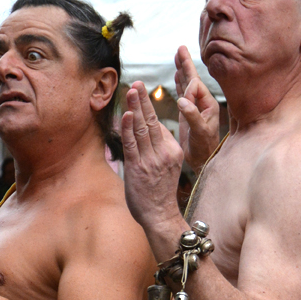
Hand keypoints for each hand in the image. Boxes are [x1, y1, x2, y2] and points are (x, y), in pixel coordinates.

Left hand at [121, 82, 187, 258]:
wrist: (160, 216)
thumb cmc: (160, 194)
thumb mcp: (167, 167)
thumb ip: (158, 149)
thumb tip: (147, 132)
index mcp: (173, 151)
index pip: (158, 125)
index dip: (148, 107)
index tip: (141, 91)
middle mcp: (164, 153)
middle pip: (152, 121)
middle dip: (143, 100)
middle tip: (137, 82)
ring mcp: (151, 161)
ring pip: (142, 129)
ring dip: (135, 108)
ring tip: (131, 90)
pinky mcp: (138, 169)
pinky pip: (132, 145)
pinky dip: (129, 128)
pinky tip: (127, 114)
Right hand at [174, 46, 220, 172]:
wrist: (202, 160)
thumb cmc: (204, 148)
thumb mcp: (199, 132)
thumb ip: (192, 116)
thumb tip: (182, 101)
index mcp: (209, 105)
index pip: (196, 87)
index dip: (188, 90)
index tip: (183, 104)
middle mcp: (203, 103)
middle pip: (193, 78)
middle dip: (187, 64)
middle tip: (181, 48)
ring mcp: (195, 106)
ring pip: (187, 84)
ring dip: (182, 69)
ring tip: (177, 55)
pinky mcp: (188, 111)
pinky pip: (183, 93)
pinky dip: (179, 82)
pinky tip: (176, 74)